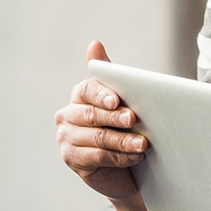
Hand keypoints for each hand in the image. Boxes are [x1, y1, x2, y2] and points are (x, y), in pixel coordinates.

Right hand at [55, 40, 146, 203]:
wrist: (124, 168)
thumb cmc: (123, 128)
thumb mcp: (123, 101)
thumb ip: (111, 75)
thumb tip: (94, 43)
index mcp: (79, 96)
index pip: (87, 90)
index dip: (102, 94)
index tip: (117, 100)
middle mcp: (67, 115)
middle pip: (92, 115)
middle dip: (116, 118)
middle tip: (135, 120)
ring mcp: (66, 139)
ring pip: (97, 138)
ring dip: (122, 141)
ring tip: (143, 144)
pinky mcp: (71, 159)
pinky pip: (96, 157)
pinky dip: (118, 157)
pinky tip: (135, 157)